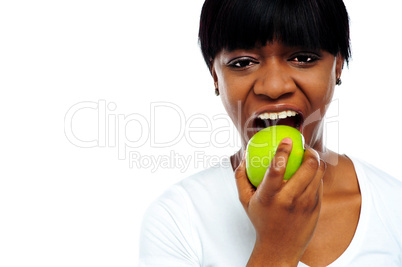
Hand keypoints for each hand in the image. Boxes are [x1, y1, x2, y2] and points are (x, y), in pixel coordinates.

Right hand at [235, 138, 325, 265]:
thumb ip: (241, 176)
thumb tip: (244, 155)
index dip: (284, 150)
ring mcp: (305, 205)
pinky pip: (320, 184)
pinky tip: (311, 172)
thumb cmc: (261, 220)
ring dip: (316, 161)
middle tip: (306, 147)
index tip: (287, 139)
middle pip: (308, 168)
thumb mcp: (245, 200)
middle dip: (310, 152)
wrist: (279, 248)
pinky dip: (317, 175)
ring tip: (311, 156)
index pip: (276, 168)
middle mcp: (289, 200)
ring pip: (318, 174)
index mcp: (269, 196)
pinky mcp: (316, 208)